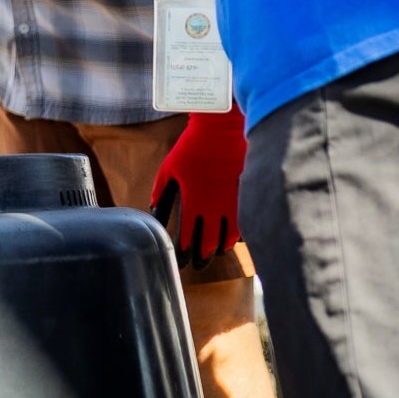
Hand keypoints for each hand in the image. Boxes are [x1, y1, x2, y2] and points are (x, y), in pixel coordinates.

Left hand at [150, 105, 246, 268]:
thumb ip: (160, 190)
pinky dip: (236, 235)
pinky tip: (230, 239)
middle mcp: (215, 208)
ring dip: (220, 249)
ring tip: (213, 253)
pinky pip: (242, 224)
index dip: (184, 253)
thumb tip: (153, 210)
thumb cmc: (192, 148)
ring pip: (229, 238)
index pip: (188, 238)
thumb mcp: (169, 168)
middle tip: (197, 265)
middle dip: (202, 258)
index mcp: (194, 203)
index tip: (180, 263)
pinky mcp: (245, 197)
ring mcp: (233, 204)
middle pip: (210, 244)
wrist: (223, 132)